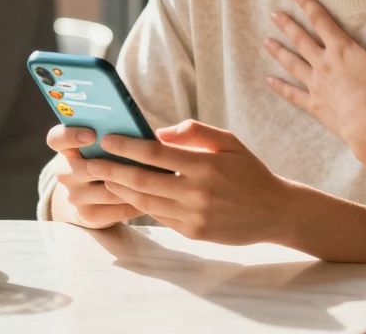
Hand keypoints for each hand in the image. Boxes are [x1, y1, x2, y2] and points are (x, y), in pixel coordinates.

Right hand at [46, 124, 142, 228]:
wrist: (91, 194)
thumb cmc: (105, 157)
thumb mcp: (102, 144)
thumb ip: (115, 135)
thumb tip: (146, 132)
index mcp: (66, 148)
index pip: (56, 138)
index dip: (71, 135)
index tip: (92, 134)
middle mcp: (64, 172)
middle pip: (82, 168)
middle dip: (112, 165)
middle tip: (139, 160)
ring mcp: (74, 196)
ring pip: (106, 191)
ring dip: (131, 186)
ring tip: (154, 179)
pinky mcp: (87, 215)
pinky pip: (114, 210)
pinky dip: (134, 203)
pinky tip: (151, 197)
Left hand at [86, 120, 293, 244]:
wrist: (275, 212)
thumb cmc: (249, 171)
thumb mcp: (229, 142)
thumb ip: (195, 132)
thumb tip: (160, 133)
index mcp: (205, 165)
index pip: (155, 154)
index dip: (127, 146)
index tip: (106, 139)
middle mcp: (197, 192)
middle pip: (143, 180)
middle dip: (112, 170)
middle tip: (90, 162)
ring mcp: (193, 216)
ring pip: (146, 201)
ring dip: (120, 189)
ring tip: (103, 178)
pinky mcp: (192, 232)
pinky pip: (159, 216)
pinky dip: (140, 204)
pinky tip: (127, 194)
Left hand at [264, 0, 365, 150]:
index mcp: (340, 49)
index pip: (321, 21)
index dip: (308, 4)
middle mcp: (323, 63)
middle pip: (301, 40)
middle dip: (288, 25)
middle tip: (274, 14)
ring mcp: (316, 84)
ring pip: (293, 63)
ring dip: (279, 52)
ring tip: (266, 42)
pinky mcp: (313, 104)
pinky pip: (292, 94)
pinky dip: (280, 87)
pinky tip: (269, 80)